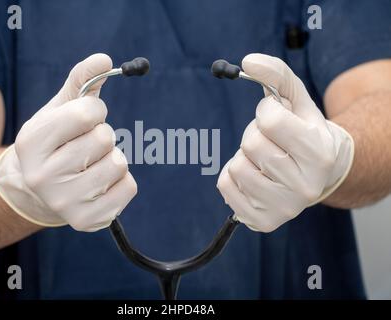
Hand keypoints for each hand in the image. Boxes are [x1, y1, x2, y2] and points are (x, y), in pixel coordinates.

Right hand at [0, 53, 136, 231]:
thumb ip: (81, 81)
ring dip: (113, 158)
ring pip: (119, 164)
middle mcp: (43, 176)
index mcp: (31, 142)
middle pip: (104, 139)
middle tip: (87, 146)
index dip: (94, 110)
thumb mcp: (60, 109)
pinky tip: (102, 183)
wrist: (39, 190)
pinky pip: (129, 188)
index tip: (86, 119)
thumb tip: (104, 59)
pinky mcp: (86, 221)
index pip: (86, 113)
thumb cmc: (55, 143)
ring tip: (93, 164)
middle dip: (102, 135)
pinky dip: (123, 181)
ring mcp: (64, 202)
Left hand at [217, 54, 353, 231]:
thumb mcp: (298, 100)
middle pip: (251, 144)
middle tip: (271, 142)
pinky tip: (254, 176)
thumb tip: (247, 61)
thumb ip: (277, 74)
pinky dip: (232, 175)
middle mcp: (305, 186)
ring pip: (236, 167)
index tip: (275, 118)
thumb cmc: (305, 132)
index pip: (270, 120)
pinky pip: (225, 186)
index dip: (266, 112)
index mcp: (319, 153)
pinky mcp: (262, 221)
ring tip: (264, 160)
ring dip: (244, 156)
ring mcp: (284, 208)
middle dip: (254, 134)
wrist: (320, 174)